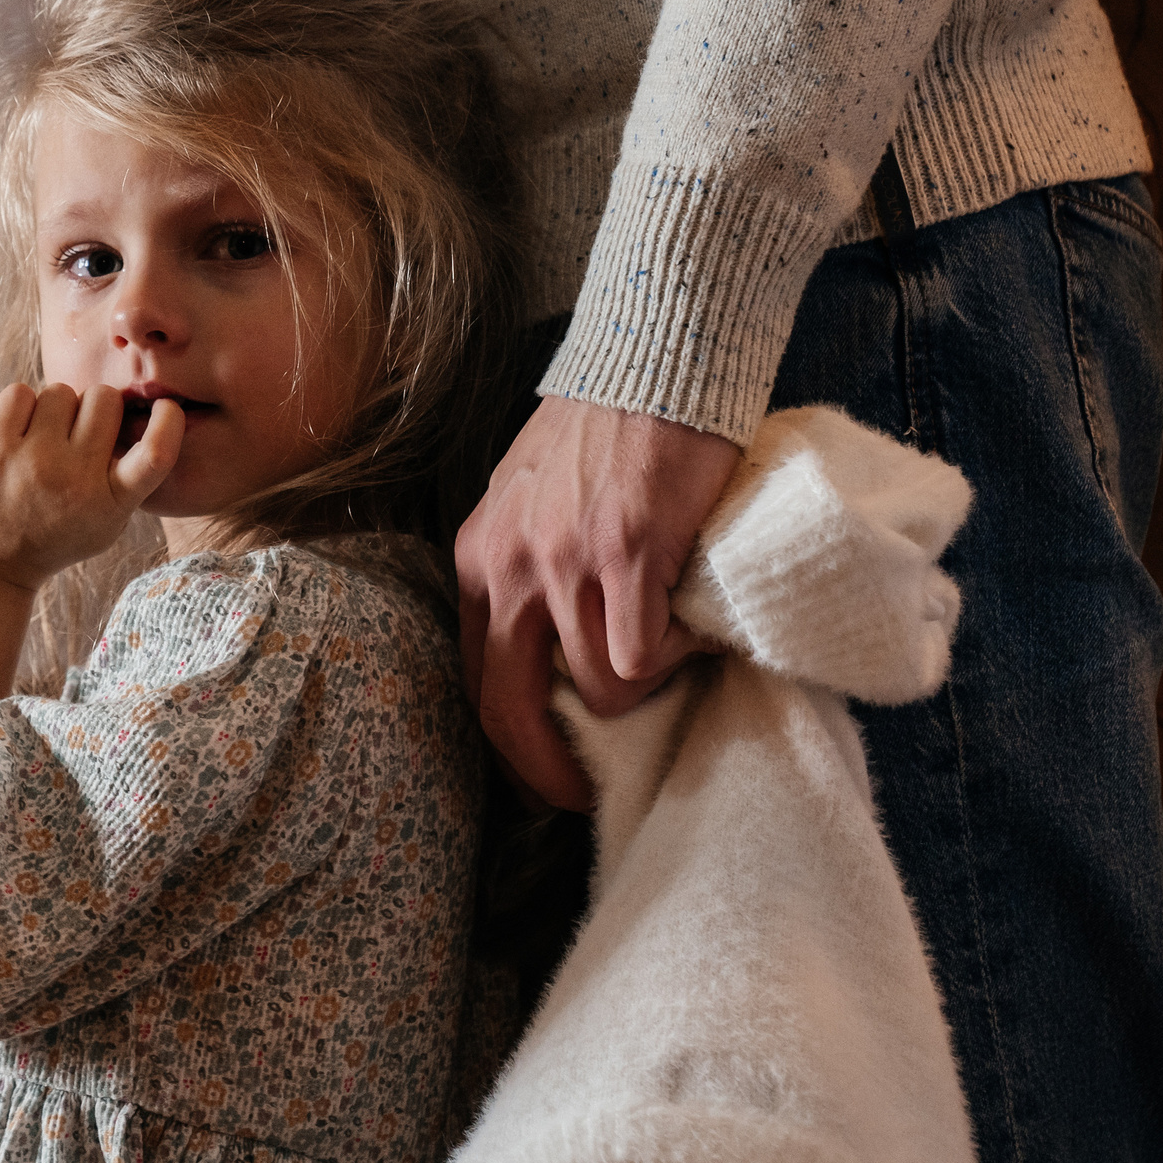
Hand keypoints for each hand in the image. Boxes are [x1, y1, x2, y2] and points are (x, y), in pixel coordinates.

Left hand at [0, 383, 184, 590]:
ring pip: (62, 391)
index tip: (165, 407)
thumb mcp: (105, 523)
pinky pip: (21, 392)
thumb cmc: (52, 534)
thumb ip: (129, 477)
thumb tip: (145, 412)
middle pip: (105, 398)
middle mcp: (77, 481)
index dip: (167, 421)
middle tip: (74, 434)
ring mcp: (36, 461)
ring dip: (52, 410)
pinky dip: (18, 407)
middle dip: (94, 407)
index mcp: (112, 504)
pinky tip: (13, 437)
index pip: (156, 453)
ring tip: (39, 444)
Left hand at [456, 395, 740, 808]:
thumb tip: (551, 651)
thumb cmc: (602, 434)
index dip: (506, 747)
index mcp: (480, 562)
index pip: (475, 681)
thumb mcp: (529, 503)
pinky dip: (673, 657)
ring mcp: (566, 564)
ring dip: (641, 689)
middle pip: (510, 709)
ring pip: (599, 688)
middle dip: (545, 770)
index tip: (537, 779)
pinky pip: (642, 655)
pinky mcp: (628, 556)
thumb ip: (527, 569)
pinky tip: (687, 623)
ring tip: (668, 649)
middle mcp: (509, 568)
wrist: (652, 366)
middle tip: (580, 795)